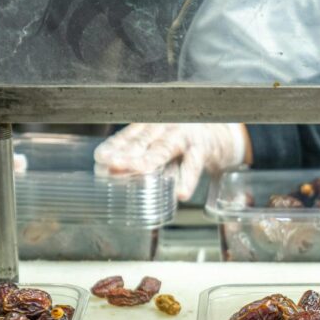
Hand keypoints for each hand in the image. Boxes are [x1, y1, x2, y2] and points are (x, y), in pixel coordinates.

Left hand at [94, 123, 248, 200]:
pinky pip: (193, 165)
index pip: (130, 136)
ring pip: (165, 148)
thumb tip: (113, 174)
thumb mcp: (160, 145)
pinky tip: (181, 193)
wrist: (219, 134)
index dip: (115, 146)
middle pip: (143, 140)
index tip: (100, 157)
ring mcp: (184, 136)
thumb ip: (142, 157)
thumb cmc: (183, 142)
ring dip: (150, 160)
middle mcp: (165, 127)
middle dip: (127, 153)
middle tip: (111, 164)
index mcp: (151, 125)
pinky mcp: (202, 149)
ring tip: (139, 171)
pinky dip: (188, 179)